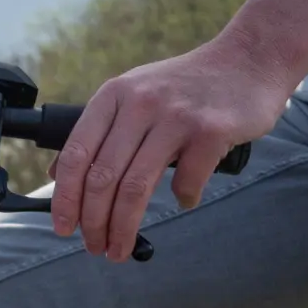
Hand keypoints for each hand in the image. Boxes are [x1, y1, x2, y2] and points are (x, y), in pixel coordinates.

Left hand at [50, 39, 290, 259]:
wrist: (250, 58)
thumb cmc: (186, 85)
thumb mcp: (133, 93)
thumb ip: (99, 129)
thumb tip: (57, 174)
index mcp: (114, 96)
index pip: (75, 155)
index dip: (64, 198)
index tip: (62, 228)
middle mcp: (140, 104)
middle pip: (102, 178)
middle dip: (93, 223)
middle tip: (94, 247)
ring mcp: (176, 116)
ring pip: (135, 188)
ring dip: (123, 228)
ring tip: (120, 248)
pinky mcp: (212, 130)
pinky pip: (186, 181)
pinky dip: (182, 199)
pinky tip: (183, 201)